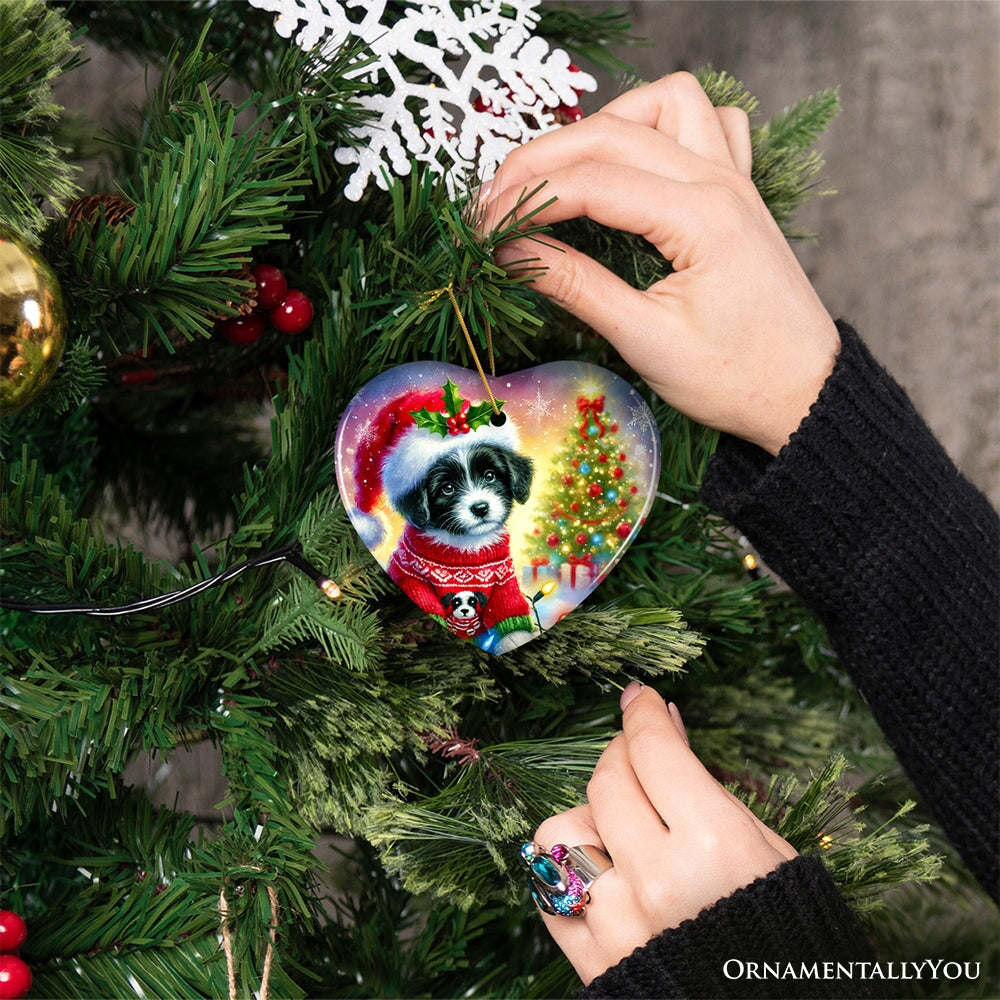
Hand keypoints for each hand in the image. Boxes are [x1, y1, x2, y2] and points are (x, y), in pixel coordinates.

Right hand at [483, 73, 839, 454]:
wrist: (805, 393)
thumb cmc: (736, 379)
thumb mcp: (645, 341)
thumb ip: (575, 286)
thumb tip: (511, 252)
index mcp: (699, 216)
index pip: (590, 182)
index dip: (525, 200)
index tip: (482, 229)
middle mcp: (719, 181)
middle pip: (611, 131)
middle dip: (541, 160)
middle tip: (496, 204)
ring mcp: (734, 180)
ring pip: (663, 103)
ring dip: (605, 123)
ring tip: (565, 172)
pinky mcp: (738, 193)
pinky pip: (709, 122)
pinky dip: (664, 125)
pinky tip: (639, 161)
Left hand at [530, 683, 795, 985]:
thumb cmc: (790, 940)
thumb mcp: (771, 853)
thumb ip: (710, 790)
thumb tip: (666, 726)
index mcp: (715, 848)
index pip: (655, 753)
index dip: (643, 715)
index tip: (639, 698)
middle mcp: (657, 881)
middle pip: (607, 782)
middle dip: (621, 755)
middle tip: (639, 754)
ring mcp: (618, 924)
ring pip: (562, 831)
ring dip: (589, 817)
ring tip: (622, 827)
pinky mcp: (592, 963)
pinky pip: (547, 891)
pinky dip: (563, 870)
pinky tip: (595, 867)